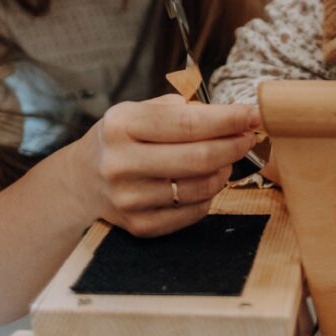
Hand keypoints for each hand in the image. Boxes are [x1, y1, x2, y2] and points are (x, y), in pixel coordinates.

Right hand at [68, 95, 259, 237]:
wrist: (81, 182)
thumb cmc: (122, 138)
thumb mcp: (138, 111)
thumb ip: (179, 109)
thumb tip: (229, 116)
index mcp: (121, 125)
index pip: (187, 124)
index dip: (227, 120)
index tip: (254, 114)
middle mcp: (121, 163)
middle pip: (198, 158)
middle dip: (234, 146)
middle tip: (250, 137)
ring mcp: (128, 199)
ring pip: (199, 188)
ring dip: (224, 171)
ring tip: (226, 158)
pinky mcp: (138, 226)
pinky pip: (192, 212)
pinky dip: (208, 195)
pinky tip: (206, 180)